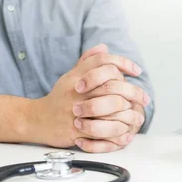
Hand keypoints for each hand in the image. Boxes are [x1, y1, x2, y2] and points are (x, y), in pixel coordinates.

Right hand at [28, 44, 147, 151]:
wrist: (37, 120)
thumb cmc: (59, 98)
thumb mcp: (71, 76)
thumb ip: (88, 62)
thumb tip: (104, 47)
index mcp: (77, 77)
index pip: (103, 62)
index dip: (123, 63)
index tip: (136, 71)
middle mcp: (77, 92)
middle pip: (111, 86)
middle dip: (132, 92)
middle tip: (144, 97)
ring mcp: (76, 112)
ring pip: (109, 111)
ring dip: (128, 115)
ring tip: (138, 116)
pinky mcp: (77, 131)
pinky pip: (101, 133)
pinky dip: (116, 135)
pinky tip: (126, 133)